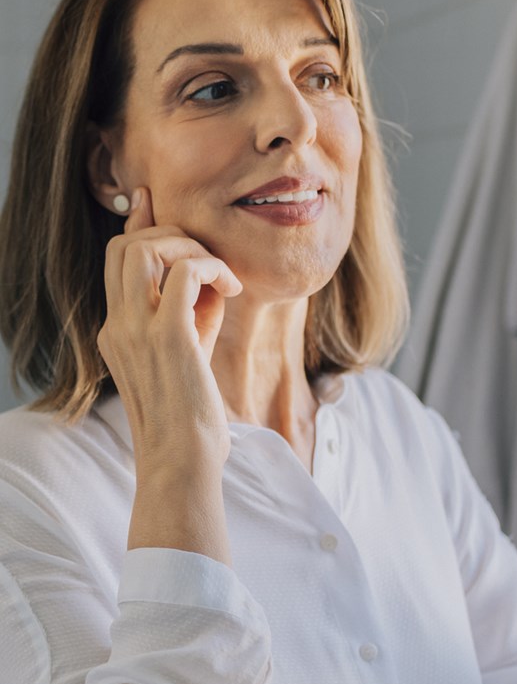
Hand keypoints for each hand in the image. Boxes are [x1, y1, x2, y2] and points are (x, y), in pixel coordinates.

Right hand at [97, 187, 241, 473]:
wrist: (182, 463)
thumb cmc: (190, 422)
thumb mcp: (188, 358)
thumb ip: (193, 316)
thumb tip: (214, 280)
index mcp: (116, 333)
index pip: (116, 261)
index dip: (144, 229)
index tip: (171, 220)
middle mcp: (118, 326)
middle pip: (124, 245)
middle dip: (170, 236)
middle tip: (208, 261)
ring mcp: (137, 330)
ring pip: (145, 248)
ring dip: (190, 248)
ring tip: (220, 276)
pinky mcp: (168, 336)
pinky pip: (186, 272)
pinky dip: (213, 268)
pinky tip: (233, 290)